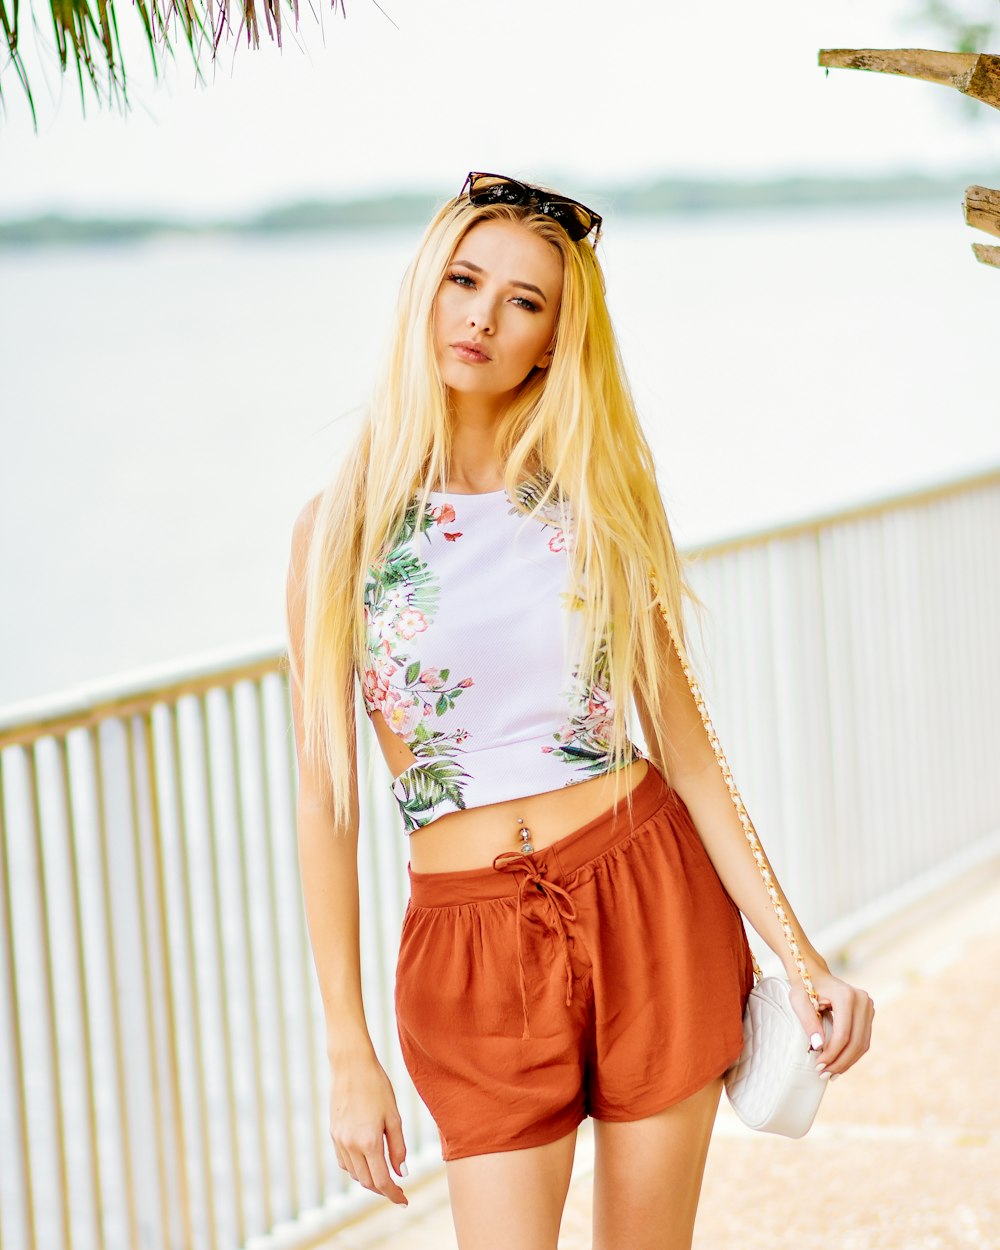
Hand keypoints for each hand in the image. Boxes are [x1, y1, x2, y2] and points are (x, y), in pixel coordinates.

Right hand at [329, 1055, 408, 1205]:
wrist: (351, 1065)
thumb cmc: (377, 1087)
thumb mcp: (394, 1116)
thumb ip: (398, 1147)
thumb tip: (401, 1173)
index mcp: (369, 1141)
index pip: (382, 1180)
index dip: (394, 1194)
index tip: (403, 1200)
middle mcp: (351, 1145)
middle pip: (367, 1182)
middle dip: (383, 1189)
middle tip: (397, 1189)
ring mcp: (339, 1140)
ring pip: (354, 1173)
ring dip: (369, 1179)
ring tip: (384, 1176)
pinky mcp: (333, 1134)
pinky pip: (344, 1161)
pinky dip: (356, 1168)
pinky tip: (367, 1161)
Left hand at [789, 969, 874, 1078]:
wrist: (814, 973)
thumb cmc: (804, 986)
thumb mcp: (799, 1001)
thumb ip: (808, 1022)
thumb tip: (818, 1046)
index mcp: (846, 996)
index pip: (843, 1033)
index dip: (832, 1053)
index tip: (818, 1066)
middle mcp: (862, 1000)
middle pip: (856, 1041)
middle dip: (840, 1061)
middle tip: (824, 1075)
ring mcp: (869, 1006)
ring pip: (862, 1044)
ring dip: (847, 1061)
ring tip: (831, 1073)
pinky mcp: (869, 1013)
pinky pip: (863, 1039)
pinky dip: (852, 1054)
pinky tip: (839, 1063)